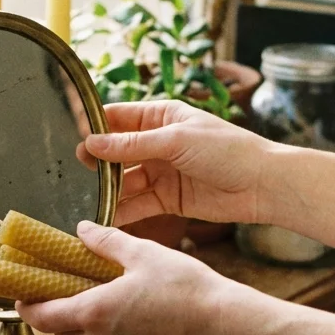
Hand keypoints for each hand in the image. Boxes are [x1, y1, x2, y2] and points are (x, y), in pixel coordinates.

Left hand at [16, 221, 241, 334]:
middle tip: (60, 294)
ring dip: (86, 327)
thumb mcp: (144, 254)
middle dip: (55, 316)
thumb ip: (107, 242)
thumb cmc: (188, 289)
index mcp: (94, 313)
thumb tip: (83, 230)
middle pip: (62, 334)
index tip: (21, 296)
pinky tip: (134, 317)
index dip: (27, 307)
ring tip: (100, 301)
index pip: (43, 317)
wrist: (227, 327)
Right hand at [80, 100, 272, 225]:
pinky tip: (106, 217)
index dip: (96, 126)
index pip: (119, 117)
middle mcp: (158, 143)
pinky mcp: (168, 199)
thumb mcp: (176, 141)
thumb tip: (92, 143)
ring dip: (108, 189)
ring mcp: (162, 172)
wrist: (262, 185)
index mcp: (162, 117)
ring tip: (87, 198)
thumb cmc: (227, 150)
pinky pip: (138, 203)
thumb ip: (133, 144)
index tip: (72, 136)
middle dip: (98, 161)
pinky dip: (123, 210)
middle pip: (117, 151)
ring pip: (125, 180)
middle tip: (77, 170)